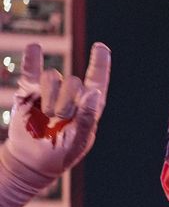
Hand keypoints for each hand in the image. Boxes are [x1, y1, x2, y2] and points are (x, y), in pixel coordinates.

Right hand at [4, 41, 109, 184]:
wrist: (32, 159)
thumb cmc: (61, 152)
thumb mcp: (79, 139)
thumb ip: (89, 118)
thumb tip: (94, 92)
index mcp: (89, 105)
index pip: (97, 80)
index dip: (100, 63)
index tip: (101, 47)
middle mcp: (70, 94)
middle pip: (72, 82)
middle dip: (65, 103)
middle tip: (59, 120)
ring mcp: (49, 90)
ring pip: (53, 77)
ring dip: (49, 99)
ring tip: (46, 116)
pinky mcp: (29, 91)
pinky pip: (31, 70)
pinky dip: (32, 59)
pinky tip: (35, 48)